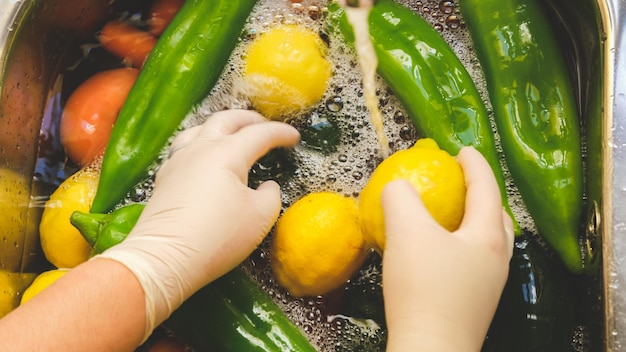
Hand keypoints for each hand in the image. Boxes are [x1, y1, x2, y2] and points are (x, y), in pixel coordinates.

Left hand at [96, 109, 299, 338]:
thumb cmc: (217, 237)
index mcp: (227, 153)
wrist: (165, 258)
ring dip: (220, 127)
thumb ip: (271, 195)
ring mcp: (178, 161)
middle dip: (249, 119)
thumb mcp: (261, 217)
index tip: (294, 136)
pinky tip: (203, 156)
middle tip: (265, 125)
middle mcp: (200, 149)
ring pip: (200, 129)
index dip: (280, 133)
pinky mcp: (164, 178)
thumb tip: (266, 187)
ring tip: (231, 133)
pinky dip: (200, 143)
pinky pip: (184, 147)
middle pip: (226, 120)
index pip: (260, 134)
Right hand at [381, 147, 513, 350]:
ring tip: (451, 215)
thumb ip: (400, 198)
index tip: (462, 150)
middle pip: (497, 216)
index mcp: (489, 236)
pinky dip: (460, 245)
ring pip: (487, 242)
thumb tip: (397, 186)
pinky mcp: (473, 304)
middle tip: (461, 181)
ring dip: (472, 221)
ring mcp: (488, 285)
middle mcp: (497, 259)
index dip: (475, 164)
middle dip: (481, 193)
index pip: (487, 188)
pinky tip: (436, 253)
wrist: (429, 349)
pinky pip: (472, 261)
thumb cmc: (423, 288)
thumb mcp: (406, 232)